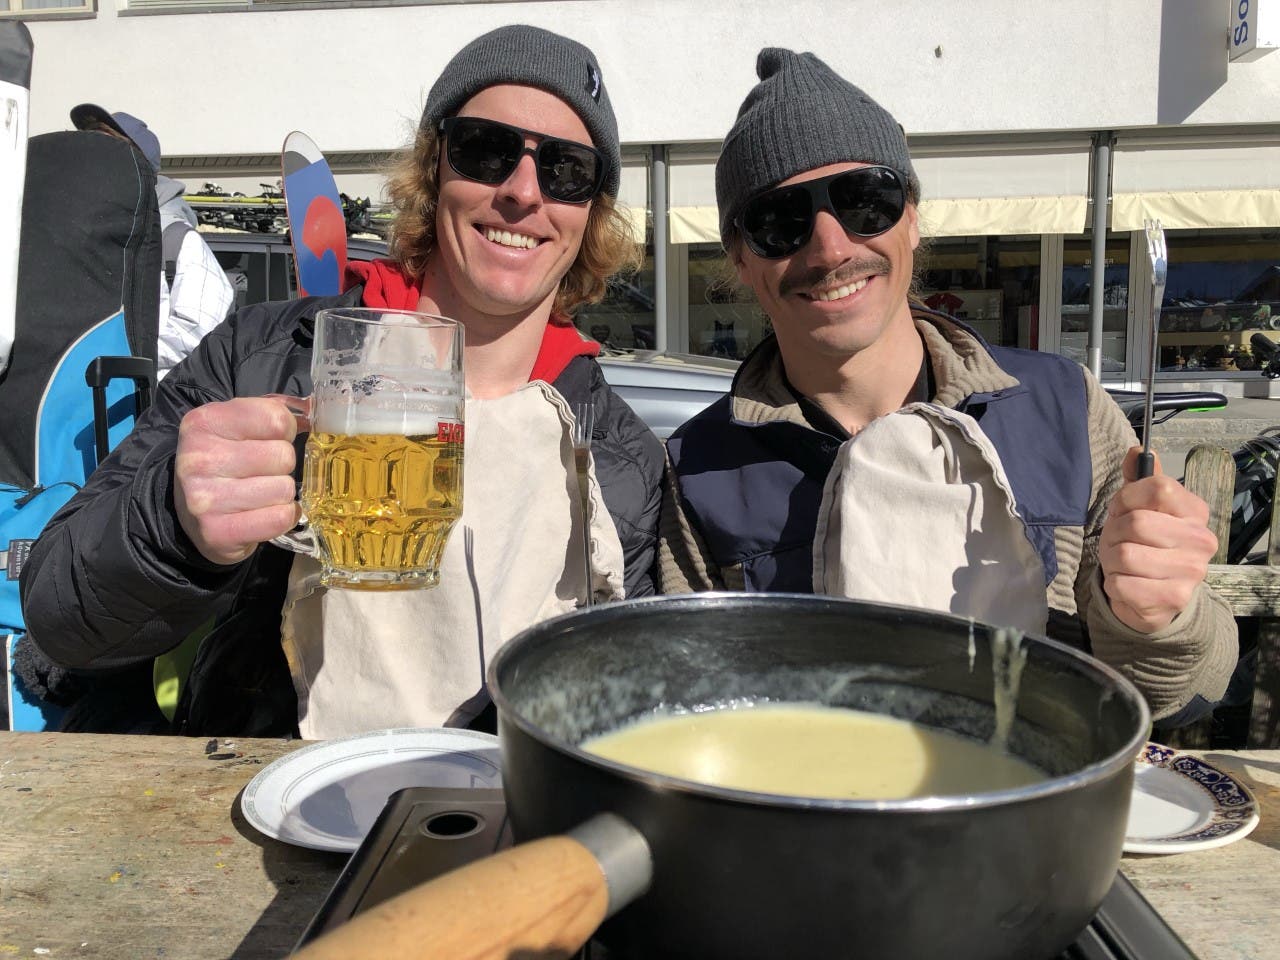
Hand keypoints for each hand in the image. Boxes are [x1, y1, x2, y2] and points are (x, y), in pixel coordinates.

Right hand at [174, 397, 304, 564]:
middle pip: (284, 455)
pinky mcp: (217, 532)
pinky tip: (263, 513)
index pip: (276, 418)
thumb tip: (314, 410)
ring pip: (284, 489)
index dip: (286, 431)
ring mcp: (205, 498)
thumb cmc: (224, 462)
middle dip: (282, 465)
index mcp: (205, 421)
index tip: (270, 440)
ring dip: (281, 493)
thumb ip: (274, 412)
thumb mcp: (238, 426)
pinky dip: (281, 517)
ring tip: (259, 494)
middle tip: (262, 472)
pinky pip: (280, 518)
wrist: (190, 513)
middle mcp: (199, 458)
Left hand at [1098, 447, 1218, 632]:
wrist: (1155, 596)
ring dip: (1111, 560)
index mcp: (1195, 511)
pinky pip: (1122, 584)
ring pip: (1125, 555)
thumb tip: (1138, 451)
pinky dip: (1114, 584)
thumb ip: (1139, 479)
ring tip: (1122, 564)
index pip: (1157, 487)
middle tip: (1119, 542)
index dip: (1127, 498)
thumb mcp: (1140, 507)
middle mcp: (1201, 540)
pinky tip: (1128, 584)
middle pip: (1137, 522)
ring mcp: (1192, 571)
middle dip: (1114, 533)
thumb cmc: (1144, 544)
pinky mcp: (1174, 598)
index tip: (1124, 510)